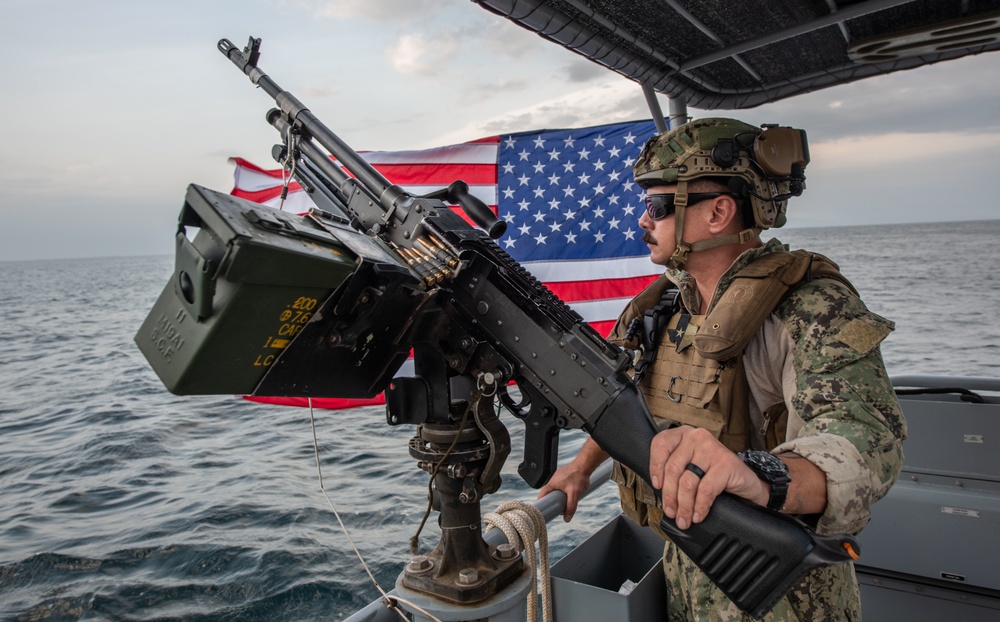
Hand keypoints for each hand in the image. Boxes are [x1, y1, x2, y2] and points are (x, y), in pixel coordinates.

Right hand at [537, 462, 591, 521]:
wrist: (585, 465)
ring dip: (559, 496)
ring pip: (556, 489)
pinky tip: (570, 494)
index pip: (542, 494)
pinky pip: (561, 485)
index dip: (541, 502)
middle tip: (556, 509)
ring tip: (565, 502)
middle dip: (552, 501)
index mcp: (552, 483)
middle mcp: (554, 479)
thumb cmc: (578, 477)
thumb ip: (570, 507)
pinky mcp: (565, 475)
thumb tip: (567, 519)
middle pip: (549, 493)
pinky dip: (564, 491)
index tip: (541, 510)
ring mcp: (559, 476)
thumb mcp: (574, 494)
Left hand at [649, 426, 766, 529]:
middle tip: (671, 512)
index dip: (655, 467)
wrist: (746, 483)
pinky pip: (706, 490)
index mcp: (683, 435)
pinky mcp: (726, 463)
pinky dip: (700, 506)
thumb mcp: (690, 467)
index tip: (657, 486)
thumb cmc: (713, 475)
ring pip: (688, 482)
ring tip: (684, 519)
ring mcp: (712, 448)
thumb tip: (657, 490)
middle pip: (673, 469)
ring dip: (684, 506)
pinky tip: (698, 515)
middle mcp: (697, 437)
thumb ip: (674, 471)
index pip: (660, 445)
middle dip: (670, 496)